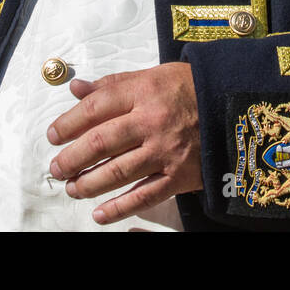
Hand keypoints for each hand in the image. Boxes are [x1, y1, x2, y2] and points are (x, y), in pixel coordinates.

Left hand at [46, 62, 202, 224]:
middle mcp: (152, 121)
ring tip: (72, 188)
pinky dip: (119, 208)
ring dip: (88, 184)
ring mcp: (166, 151)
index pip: (95, 108)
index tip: (53, 136)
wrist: (236, 108)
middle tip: (56, 168)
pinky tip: (99, 214)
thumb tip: (76, 88)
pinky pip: (144, 196)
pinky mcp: (179, 176)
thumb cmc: (191, 90)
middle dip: (72, 159)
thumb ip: (113, 84)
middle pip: (101, 142)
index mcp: (144, 92)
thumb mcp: (153, 76)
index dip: (68, 123)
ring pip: (117, 172)